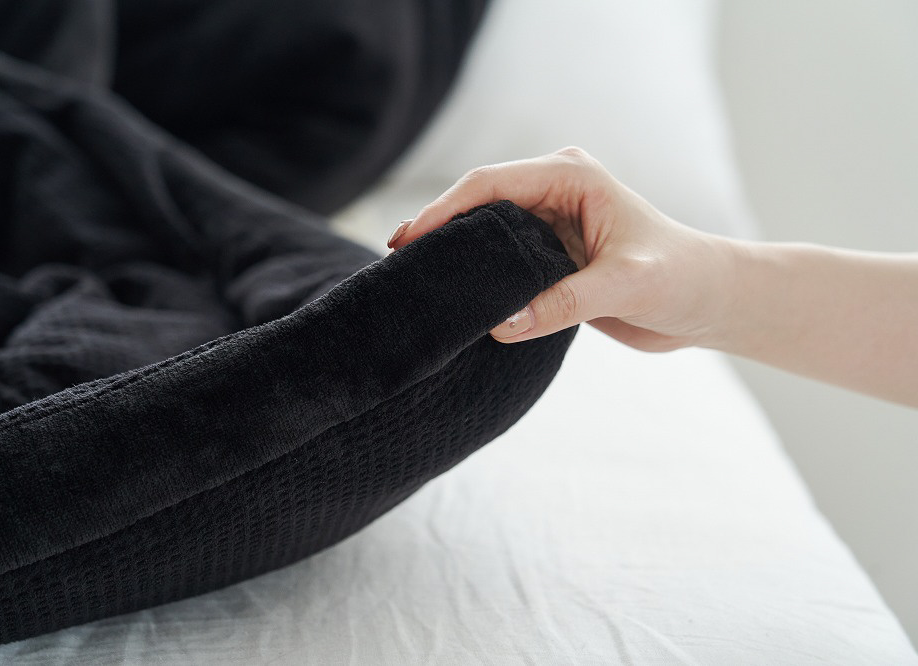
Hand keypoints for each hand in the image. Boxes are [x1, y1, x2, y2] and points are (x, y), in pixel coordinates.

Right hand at [388, 147, 738, 350]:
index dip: (444, 210)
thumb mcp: (626, 285)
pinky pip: (498, 263)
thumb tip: (499, 324)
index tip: (407, 240)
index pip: (490, 185)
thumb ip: (565, 301)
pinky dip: (475, 278)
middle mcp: (553, 192)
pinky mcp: (548, 256)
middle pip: (476, 204)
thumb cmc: (680, 279)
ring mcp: (547, 224)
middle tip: (395, 262)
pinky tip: (450, 296)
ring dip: (452, 255)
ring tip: (412, 279)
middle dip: (436, 230)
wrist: (706, 302)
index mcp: (571, 176)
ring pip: (483, 234)